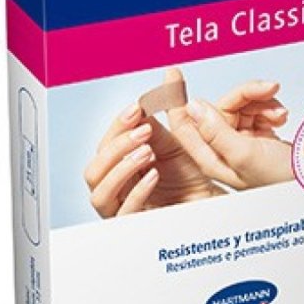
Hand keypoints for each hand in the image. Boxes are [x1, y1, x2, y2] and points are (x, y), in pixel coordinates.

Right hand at [84, 70, 223, 217]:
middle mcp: (115, 189)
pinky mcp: (135, 228)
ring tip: (147, 151)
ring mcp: (122, 210)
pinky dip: (137, 191)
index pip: (104, 146)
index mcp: (118, 166)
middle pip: (93, 170)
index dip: (117, 126)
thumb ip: (168, 111)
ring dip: (122, 168)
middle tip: (144, 131)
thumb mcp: (178, 138)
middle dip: (116, 147)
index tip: (136, 109)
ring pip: (99, 194)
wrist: (210, 202)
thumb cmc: (191, 175)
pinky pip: (123, 214)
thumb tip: (170, 75)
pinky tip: (154, 175)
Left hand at [168, 79, 293, 190]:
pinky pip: (258, 108)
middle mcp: (223, 148)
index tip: (172, 72)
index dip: (174, 97)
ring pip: (242, 105)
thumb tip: (194, 106)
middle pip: (221, 106)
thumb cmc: (282, 181)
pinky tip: (281, 118)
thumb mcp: (245, 154)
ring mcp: (241, 141)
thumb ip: (216, 131)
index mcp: (211, 156)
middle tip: (270, 89)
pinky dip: (271, 108)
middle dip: (247, 96)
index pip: (183, 123)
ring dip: (264, 103)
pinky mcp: (259, 136)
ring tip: (280, 115)